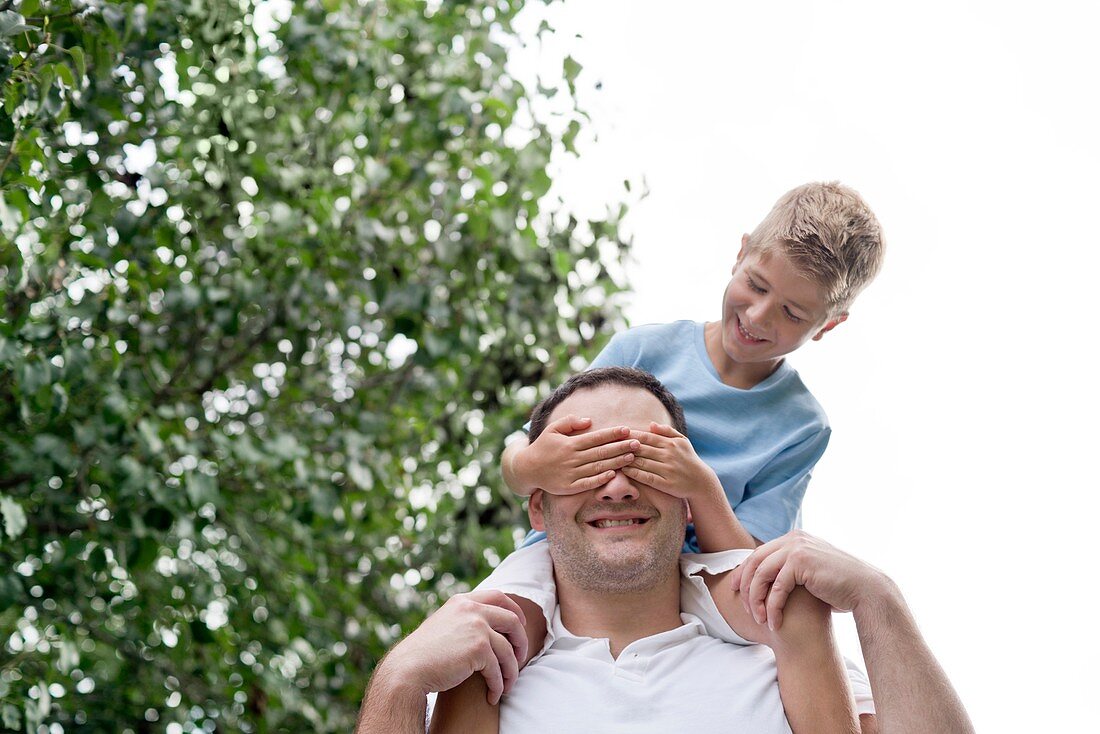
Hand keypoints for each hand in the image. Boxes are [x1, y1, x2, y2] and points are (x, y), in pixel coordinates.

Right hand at [380, 590, 527, 704]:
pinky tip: (493, 696)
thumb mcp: (444, 625)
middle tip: (521, 658)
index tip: (521, 624)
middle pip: (511, 620)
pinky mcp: (479, 649)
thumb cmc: (424, 653)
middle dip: (521, 641)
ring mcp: (477, 627)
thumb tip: (485, 627)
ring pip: (508, 650)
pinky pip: (498, 669)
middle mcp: (471, 609)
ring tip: (508, 686)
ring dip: (511, 671)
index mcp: (462, 602)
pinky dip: (499, 684)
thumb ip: (463, 620)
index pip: (498, 596)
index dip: (514, 610)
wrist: (408, 669)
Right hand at [516, 415, 639, 494]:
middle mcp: (572, 458)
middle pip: (601, 452)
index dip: (612, 433)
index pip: (596, 437)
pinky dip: (601, 479)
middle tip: (638, 443)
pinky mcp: (569, 487)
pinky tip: (613, 474)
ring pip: (598, 467)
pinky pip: (588, 483)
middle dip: (620, 447)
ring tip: (632, 457)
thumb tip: (589, 420)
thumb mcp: (552, 429)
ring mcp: (571, 473)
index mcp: (570, 443)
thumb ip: (570, 422)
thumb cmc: (543, 446)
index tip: (627, 430)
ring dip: (616, 462)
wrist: (527, 469)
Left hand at [621, 422, 721, 500]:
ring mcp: (667, 469)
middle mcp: (668, 455)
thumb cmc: (688, 458)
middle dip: (624, 446)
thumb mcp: (682, 441)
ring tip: (613, 457)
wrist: (701, 481)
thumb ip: (667, 431)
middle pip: (641, 448)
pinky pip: (647, 477)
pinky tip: (625, 470)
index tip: (617, 434)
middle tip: (609, 444)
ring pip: (642, 462)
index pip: (646, 437)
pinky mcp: (666, 483)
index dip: (630, 435)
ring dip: (626, 459)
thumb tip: (650, 423)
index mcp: (670, 443)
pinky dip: (634, 473)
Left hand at [729, 530, 892, 630]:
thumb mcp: (811, 573)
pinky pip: (776, 587)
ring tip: (758, 619)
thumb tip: (770, 580)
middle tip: (743, 607)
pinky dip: (772, 607)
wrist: (866, 590)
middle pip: (754, 561)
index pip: (759, 553)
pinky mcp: (801, 562)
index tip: (735, 589)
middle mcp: (793, 539)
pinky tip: (773, 623)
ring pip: (761, 574)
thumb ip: (792, 571)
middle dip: (745, 586)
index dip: (743, 572)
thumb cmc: (840, 587)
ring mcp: (797, 547)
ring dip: (756, 600)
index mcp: (794, 538)